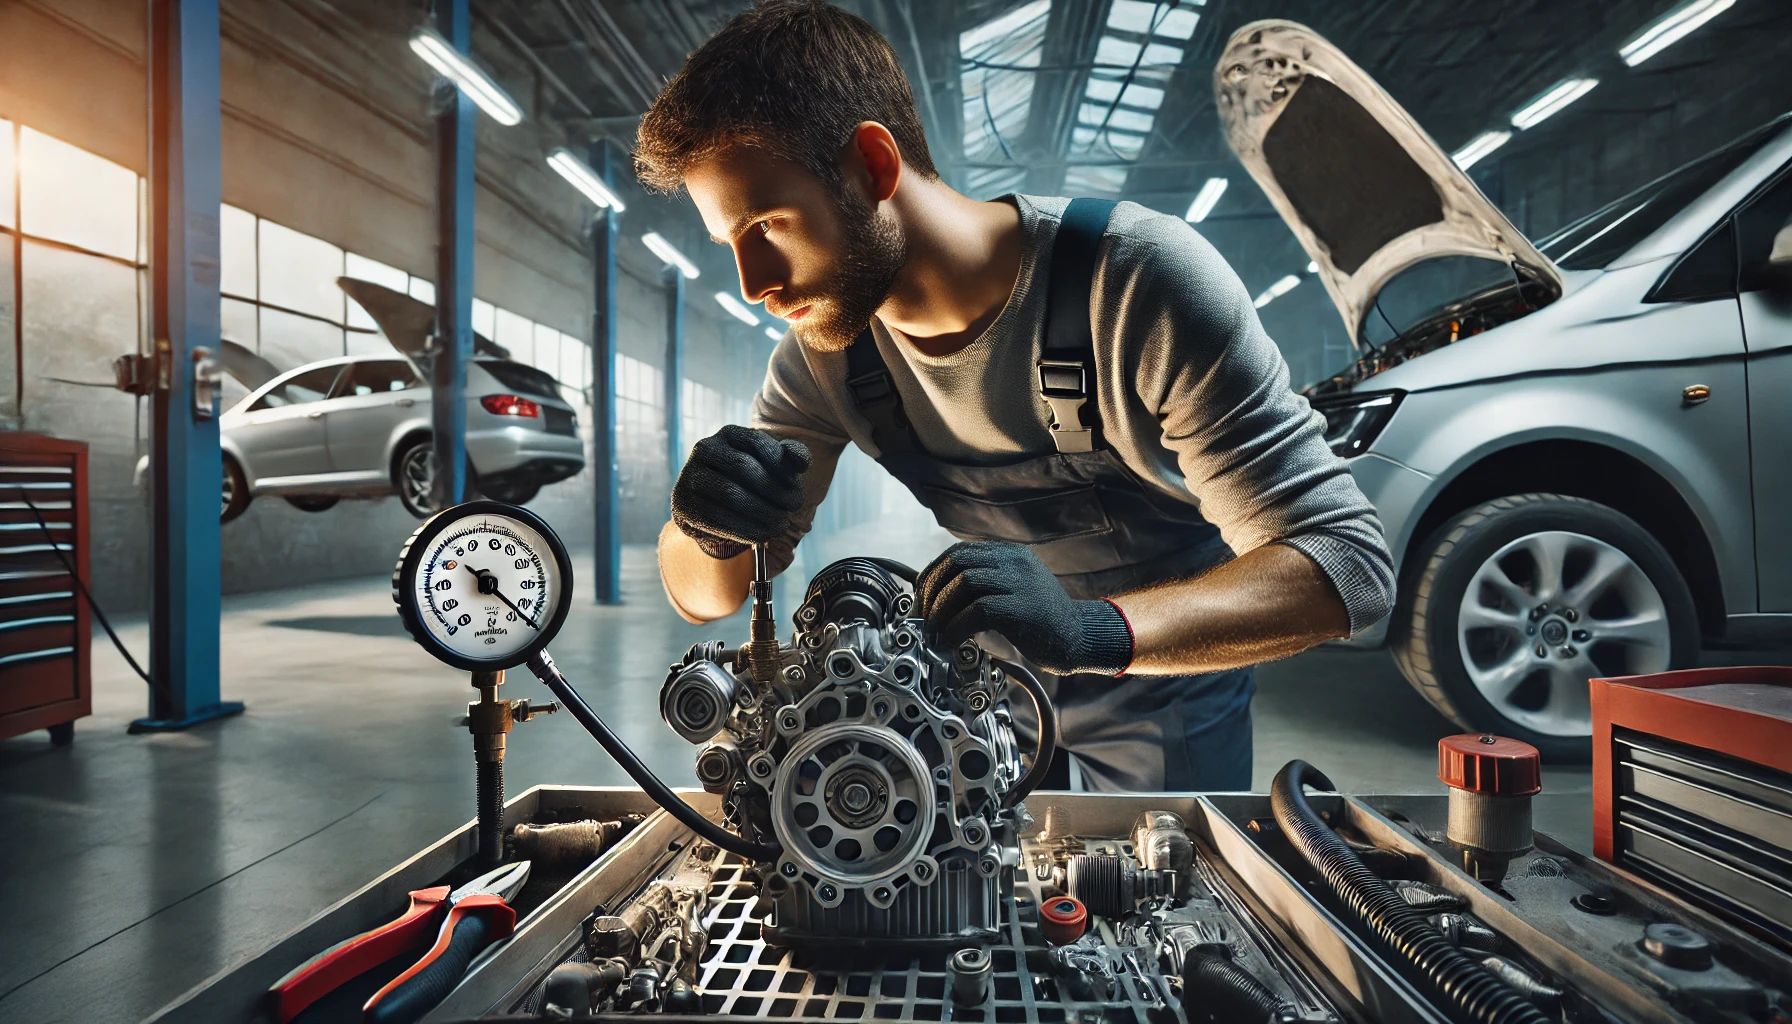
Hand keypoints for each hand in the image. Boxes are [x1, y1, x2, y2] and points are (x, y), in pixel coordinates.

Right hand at [671, 425, 810, 559]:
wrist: (713, 506)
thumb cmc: (750, 482)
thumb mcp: (771, 465)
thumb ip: (790, 457)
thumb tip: (802, 462)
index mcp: (728, 434)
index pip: (756, 441)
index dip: (780, 464)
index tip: (798, 487)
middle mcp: (704, 449)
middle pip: (743, 467)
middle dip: (774, 489)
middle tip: (794, 506)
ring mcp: (690, 476)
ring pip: (730, 494)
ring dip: (762, 512)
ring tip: (781, 524)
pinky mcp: (683, 504)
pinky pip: (717, 519)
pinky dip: (745, 529)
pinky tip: (763, 535)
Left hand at [916, 542, 1133, 675]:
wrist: (1081, 638)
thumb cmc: (1041, 622)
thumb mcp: (1013, 591)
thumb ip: (985, 585)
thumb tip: (938, 596)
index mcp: (1010, 554)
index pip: (958, 553)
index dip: (933, 575)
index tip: (922, 599)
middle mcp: (1014, 561)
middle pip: (956, 563)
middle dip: (932, 591)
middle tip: (924, 618)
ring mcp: (1021, 582)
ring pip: (964, 582)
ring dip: (941, 609)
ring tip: (936, 632)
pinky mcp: (1024, 608)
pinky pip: (978, 610)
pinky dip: (957, 626)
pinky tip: (952, 640)